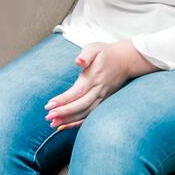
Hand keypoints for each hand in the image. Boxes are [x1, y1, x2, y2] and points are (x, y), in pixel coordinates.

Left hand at [43, 40, 159, 129]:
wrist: (127, 60)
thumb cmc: (106, 52)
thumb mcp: (94, 48)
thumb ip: (85, 55)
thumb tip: (78, 62)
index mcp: (93, 78)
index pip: (76, 92)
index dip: (63, 100)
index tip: (49, 105)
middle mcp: (98, 90)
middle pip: (80, 106)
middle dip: (64, 113)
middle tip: (48, 118)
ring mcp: (102, 97)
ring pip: (86, 113)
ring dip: (70, 121)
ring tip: (53, 124)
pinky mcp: (104, 101)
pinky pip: (91, 115)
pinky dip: (79, 123)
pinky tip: (66, 126)